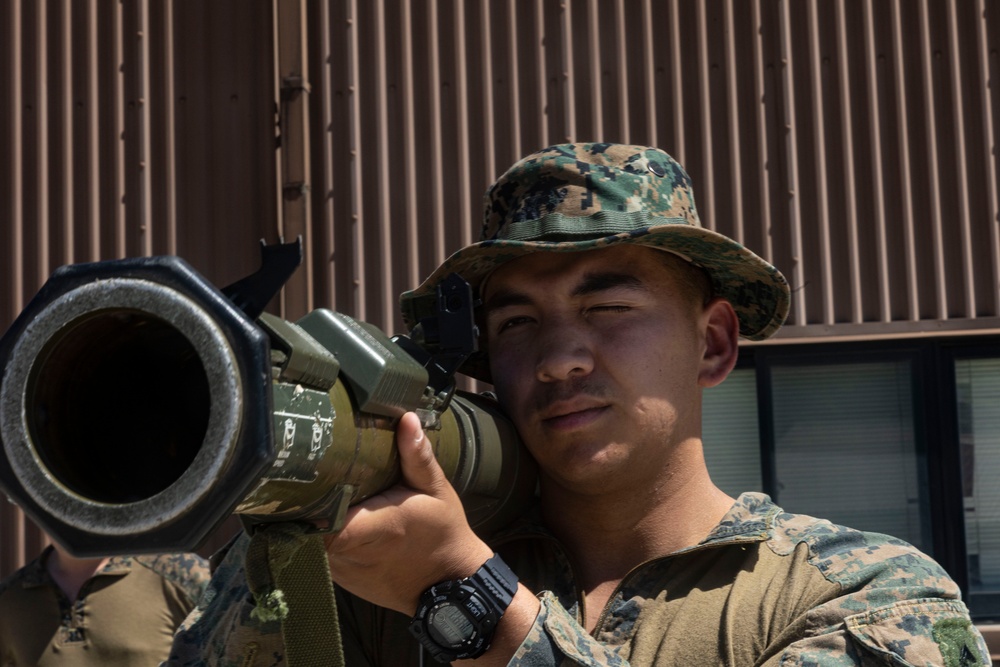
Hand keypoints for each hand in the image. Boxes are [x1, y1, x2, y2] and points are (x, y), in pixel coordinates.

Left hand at [324, 411, 493, 615]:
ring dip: (314, 521)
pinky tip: (333, 521)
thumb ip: (417, 455)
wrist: (448, 583)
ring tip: (319, 496)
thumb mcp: (436, 489)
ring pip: (311, 542)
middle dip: (310, 502)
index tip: (310, 476)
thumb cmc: (443, 530)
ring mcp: (345, 571)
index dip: (312, 500)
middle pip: (311, 527)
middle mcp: (356, 554)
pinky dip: (322, 538)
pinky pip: (320, 554)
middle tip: (311, 476)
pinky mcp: (342, 581)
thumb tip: (406, 419)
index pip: (327, 519)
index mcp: (379, 527)